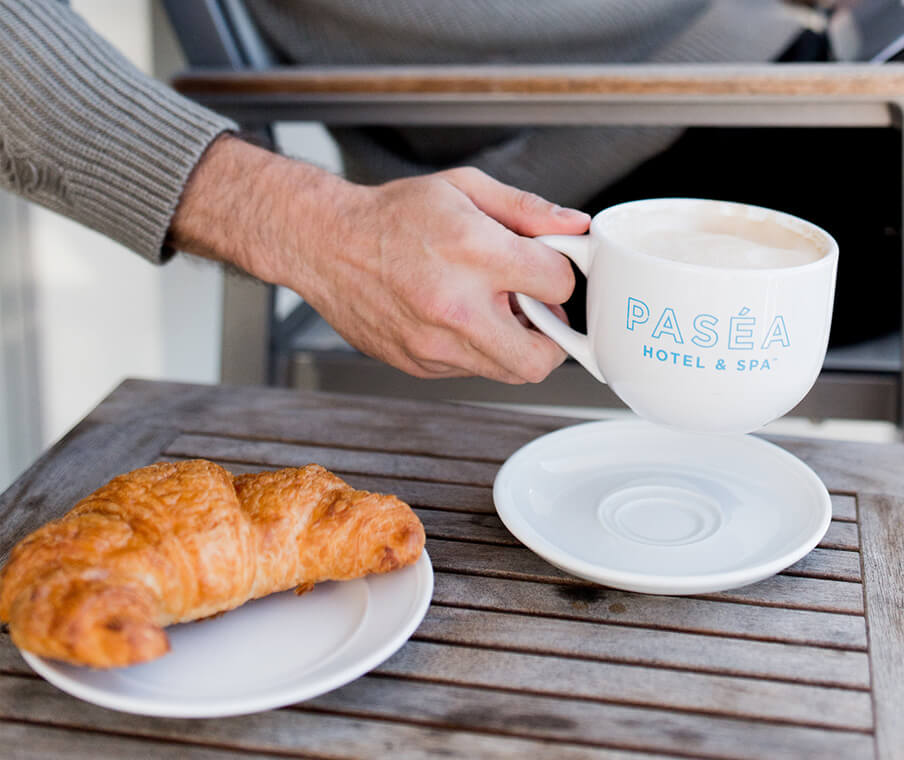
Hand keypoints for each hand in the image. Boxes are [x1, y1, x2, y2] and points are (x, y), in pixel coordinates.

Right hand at [170, 136, 589, 383]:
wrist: (327, 245)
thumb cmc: (392, 216)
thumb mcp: (465, 189)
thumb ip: (527, 210)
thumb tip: (575, 226)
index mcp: (473, 254)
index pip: (556, 284)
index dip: (560, 274)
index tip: (546, 268)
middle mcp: (454, 308)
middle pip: (541, 357)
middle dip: (553, 337)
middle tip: (539, 312)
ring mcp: (434, 345)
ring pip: (508, 372)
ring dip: (516, 345)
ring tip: (495, 310)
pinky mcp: (419, 364)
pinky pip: (472, 371)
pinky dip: (479, 350)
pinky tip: (461, 319)